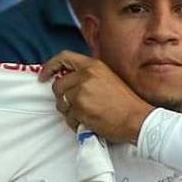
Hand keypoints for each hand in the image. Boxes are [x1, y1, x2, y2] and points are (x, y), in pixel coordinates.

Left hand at [38, 51, 153, 144]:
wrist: (137, 118)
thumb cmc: (125, 102)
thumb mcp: (108, 78)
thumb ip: (89, 76)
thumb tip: (69, 81)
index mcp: (93, 66)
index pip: (64, 57)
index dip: (50, 66)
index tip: (43, 76)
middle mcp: (85, 76)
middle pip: (58, 86)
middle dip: (62, 98)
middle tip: (74, 106)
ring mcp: (82, 93)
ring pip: (61, 103)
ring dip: (69, 112)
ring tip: (86, 115)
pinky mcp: (80, 109)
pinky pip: (68, 118)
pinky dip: (75, 123)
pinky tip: (89, 123)